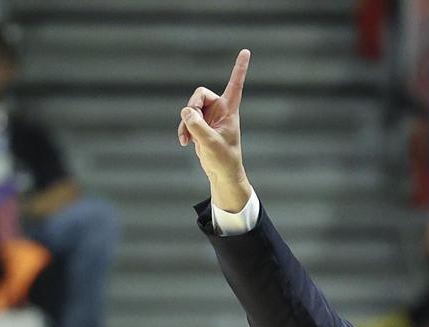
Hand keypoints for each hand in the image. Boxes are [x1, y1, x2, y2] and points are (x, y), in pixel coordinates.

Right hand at [179, 49, 251, 210]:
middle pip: (200, 94)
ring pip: (190, 107)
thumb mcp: (210, 143)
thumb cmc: (224, 159)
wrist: (222, 173)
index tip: (246, 51)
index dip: (239, 68)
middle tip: (190, 123)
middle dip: (191, 108)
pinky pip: (186, 119)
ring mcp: (209, 116)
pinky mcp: (200, 124)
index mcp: (230, 110)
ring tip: (187, 139)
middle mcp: (220, 109)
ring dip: (185, 122)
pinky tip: (184, 142)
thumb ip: (197, 126)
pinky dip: (183, 129)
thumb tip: (186, 111)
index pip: (235, 85)